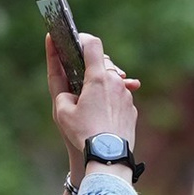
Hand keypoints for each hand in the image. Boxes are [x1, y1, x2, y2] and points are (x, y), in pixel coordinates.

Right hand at [50, 29, 139, 183]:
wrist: (108, 157)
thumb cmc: (82, 134)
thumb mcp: (62, 111)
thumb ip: (61, 89)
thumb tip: (64, 80)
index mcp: (98, 79)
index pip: (93, 45)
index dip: (82, 38)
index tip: (74, 39)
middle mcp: (116, 82)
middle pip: (103, 63)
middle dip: (89, 66)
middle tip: (77, 76)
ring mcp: (126, 95)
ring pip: (113, 81)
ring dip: (100, 84)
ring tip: (87, 100)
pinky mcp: (132, 109)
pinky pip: (119, 97)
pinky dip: (110, 100)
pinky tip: (100, 114)